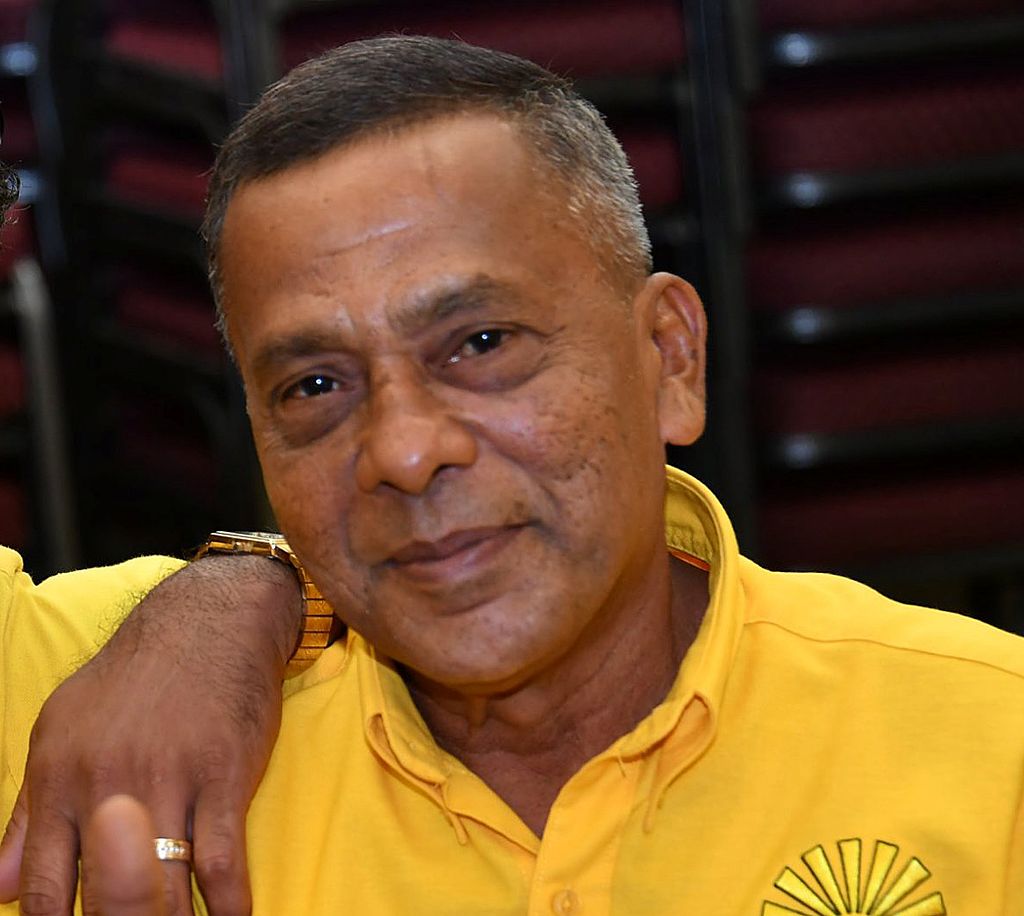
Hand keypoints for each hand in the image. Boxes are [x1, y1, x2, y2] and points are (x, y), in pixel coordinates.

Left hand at [0, 554, 302, 914]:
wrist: (206, 622)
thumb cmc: (131, 677)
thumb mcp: (60, 731)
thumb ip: (28, 814)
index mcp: (60, 780)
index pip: (43, 890)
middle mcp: (108, 786)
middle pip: (104, 900)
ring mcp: (169, 781)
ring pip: (164, 889)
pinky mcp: (223, 774)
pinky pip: (223, 860)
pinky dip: (229, 904)